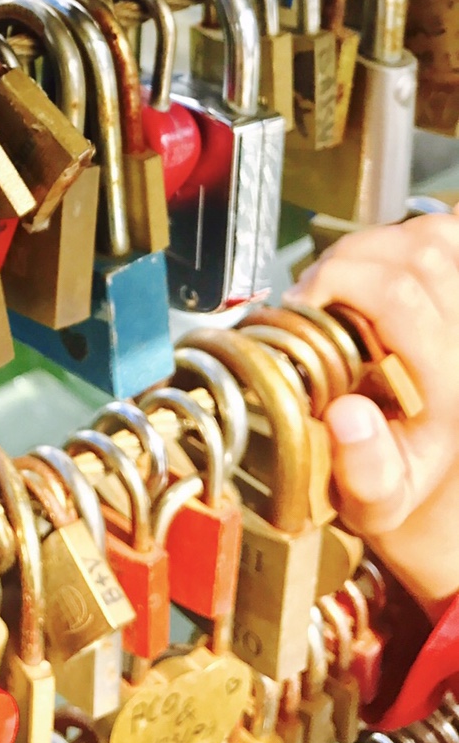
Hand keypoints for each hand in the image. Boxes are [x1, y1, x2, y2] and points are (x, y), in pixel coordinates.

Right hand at [294, 208, 458, 617]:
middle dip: (350, 261)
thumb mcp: (377, 505)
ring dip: (381, 246)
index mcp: (456, 386)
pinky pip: (450, 235)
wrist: (447, 508)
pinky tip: (386, 266)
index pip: (399, 292)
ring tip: (347, 280)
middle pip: (418, 253)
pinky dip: (415, 237)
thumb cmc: (406, 501)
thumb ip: (365, 470)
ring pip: (436, 236)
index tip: (299, 303)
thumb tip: (348, 416)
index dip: (336, 281)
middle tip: (315, 292)